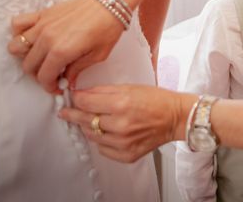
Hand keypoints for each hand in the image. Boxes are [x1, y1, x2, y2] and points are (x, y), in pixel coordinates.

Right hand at [8, 0, 123, 91]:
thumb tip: (68, 81)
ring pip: (16, 46)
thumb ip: (78, 69)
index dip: (49, 86)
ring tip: (42, 57)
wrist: (110, 1)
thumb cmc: (108, 26)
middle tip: (53, 74)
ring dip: (26, 56)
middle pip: (28, 65)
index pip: (44, 77)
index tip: (57, 87)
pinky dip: (19, 32)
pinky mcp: (42, 14)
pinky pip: (18, 23)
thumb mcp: (98, 55)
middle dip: (39, 75)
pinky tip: (34, 37)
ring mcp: (42, 25)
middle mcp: (47, 39)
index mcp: (61, 51)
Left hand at [58, 85, 194, 162]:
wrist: (176, 117)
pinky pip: (103, 149)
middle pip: (85, 120)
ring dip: (88, 127)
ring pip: (92, 136)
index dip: (76, 99)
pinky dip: (102, 140)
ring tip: (90, 120)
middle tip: (66, 112)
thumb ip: (104, 91)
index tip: (73, 97)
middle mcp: (120, 125)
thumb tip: (82, 94)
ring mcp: (123, 142)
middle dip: (73, 114)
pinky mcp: (127, 154)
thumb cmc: (157, 100)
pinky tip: (108, 132)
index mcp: (121, 104)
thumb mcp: (130, 87)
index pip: (86, 103)